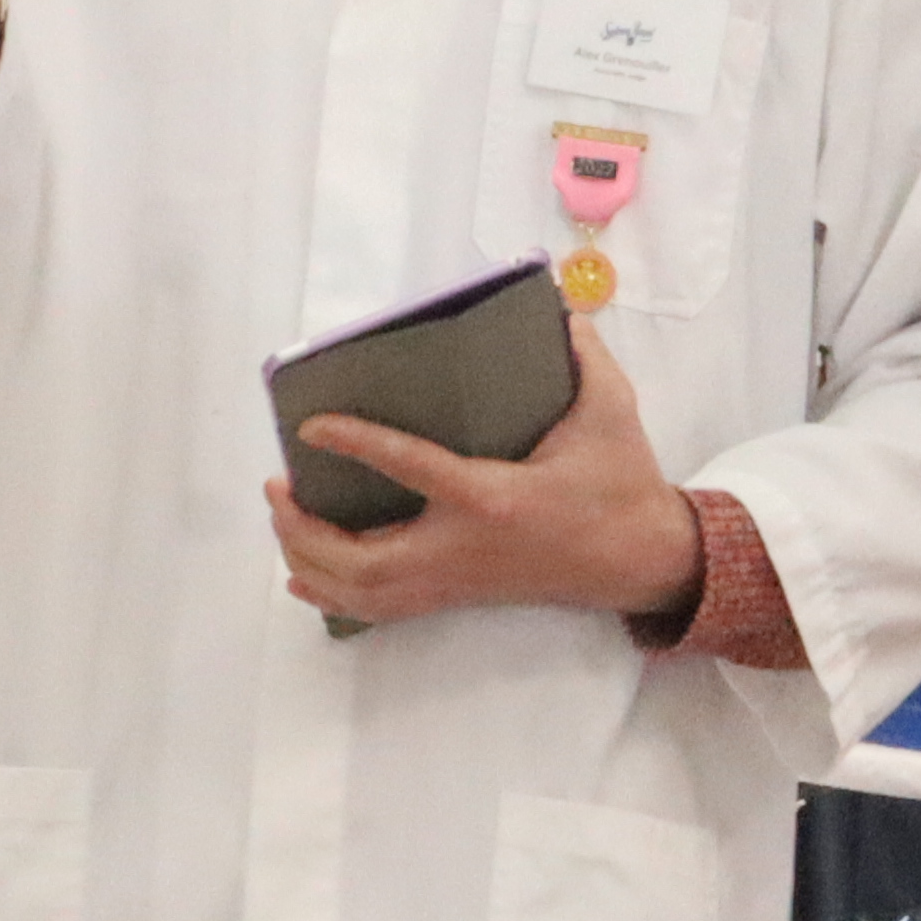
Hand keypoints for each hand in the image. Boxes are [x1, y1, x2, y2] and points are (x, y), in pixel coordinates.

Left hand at [271, 316, 703, 625]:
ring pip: (363, 592)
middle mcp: (464, 548)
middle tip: (277, 486)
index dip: (356, 444)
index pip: (411, 469)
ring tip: (283, 518)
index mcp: (494, 497)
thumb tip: (556, 310)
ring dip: (309, 560)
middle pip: (362, 561)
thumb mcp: (611, 411)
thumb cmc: (622, 484)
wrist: (643, 560)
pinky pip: (381, 611)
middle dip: (305, 530)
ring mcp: (457, 580)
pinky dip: (333, 595)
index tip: (310, 425)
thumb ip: (583, 354)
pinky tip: (302, 574)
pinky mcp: (458, 595)